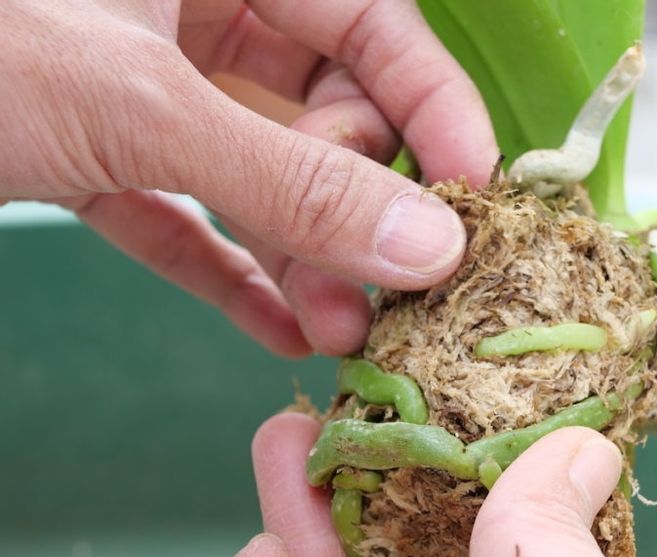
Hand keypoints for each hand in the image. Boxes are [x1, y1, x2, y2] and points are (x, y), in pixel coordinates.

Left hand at [0, 1, 496, 355]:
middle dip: (357, 206)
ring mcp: (140, 84)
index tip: (474, 196)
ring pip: (257, 171)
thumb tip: (426, 243)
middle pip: (321, 108)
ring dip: (304, 257)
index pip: (373, 19)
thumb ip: (287, 179)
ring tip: (339, 333)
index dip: (433, 107)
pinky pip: (184, 214)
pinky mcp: (92, 151)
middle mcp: (188, 7)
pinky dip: (228, 273)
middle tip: (385, 288)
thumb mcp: (131, 103)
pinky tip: (276, 334)